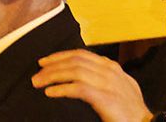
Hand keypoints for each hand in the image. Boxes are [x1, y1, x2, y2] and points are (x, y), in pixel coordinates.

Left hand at [32, 50, 151, 121]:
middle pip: (76, 60)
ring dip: (53, 75)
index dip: (61, 56)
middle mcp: (110, 71)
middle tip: (36, 74)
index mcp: (112, 68)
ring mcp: (108, 83)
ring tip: (39, 83)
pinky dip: (62, 89)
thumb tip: (83, 79)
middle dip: (53, 65)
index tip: (45, 61)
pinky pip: (79, 88)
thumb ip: (104, 80)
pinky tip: (51, 93)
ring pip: (76, 71)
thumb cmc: (130, 110)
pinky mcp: (105, 98)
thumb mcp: (119, 88)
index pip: (83, 54)